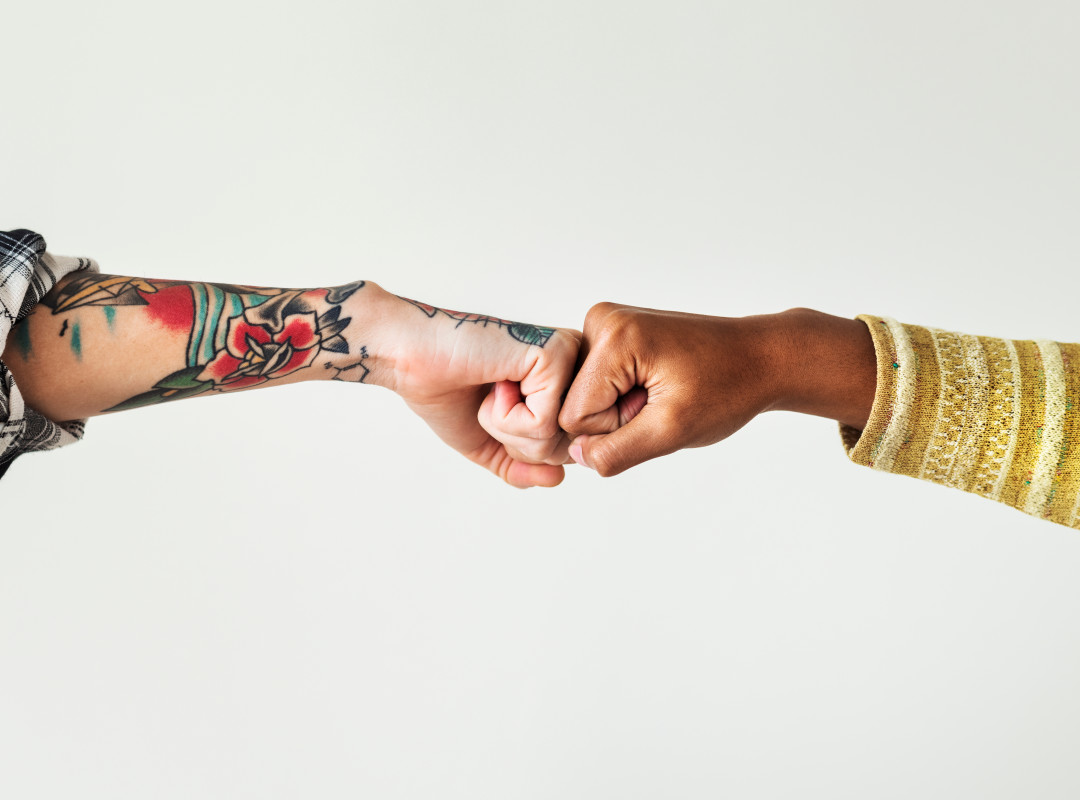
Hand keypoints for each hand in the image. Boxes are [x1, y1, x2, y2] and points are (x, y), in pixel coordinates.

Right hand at [362, 287, 579, 487]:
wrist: (412, 360)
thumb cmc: (448, 393)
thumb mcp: (491, 443)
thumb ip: (526, 466)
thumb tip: (559, 478)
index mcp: (568, 384)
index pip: (567, 451)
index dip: (521, 449)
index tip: (496, 409)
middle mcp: (578, 367)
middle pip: (565, 451)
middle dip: (515, 443)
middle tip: (490, 401)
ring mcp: (572, 358)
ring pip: (555, 441)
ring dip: (506, 429)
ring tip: (492, 389)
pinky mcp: (557, 355)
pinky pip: (543, 423)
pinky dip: (505, 417)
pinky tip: (495, 382)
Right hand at [558, 303, 875, 476]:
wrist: (760, 357)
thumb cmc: (728, 386)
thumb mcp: (673, 431)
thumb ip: (617, 451)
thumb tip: (575, 456)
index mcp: (613, 337)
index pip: (574, 416)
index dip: (615, 428)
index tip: (655, 409)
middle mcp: (601, 320)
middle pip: (576, 402)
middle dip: (617, 416)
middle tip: (662, 400)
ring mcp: (605, 323)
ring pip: (585, 395)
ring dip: (622, 406)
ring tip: (663, 392)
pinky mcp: (613, 332)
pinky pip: (597, 383)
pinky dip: (625, 394)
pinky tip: (656, 385)